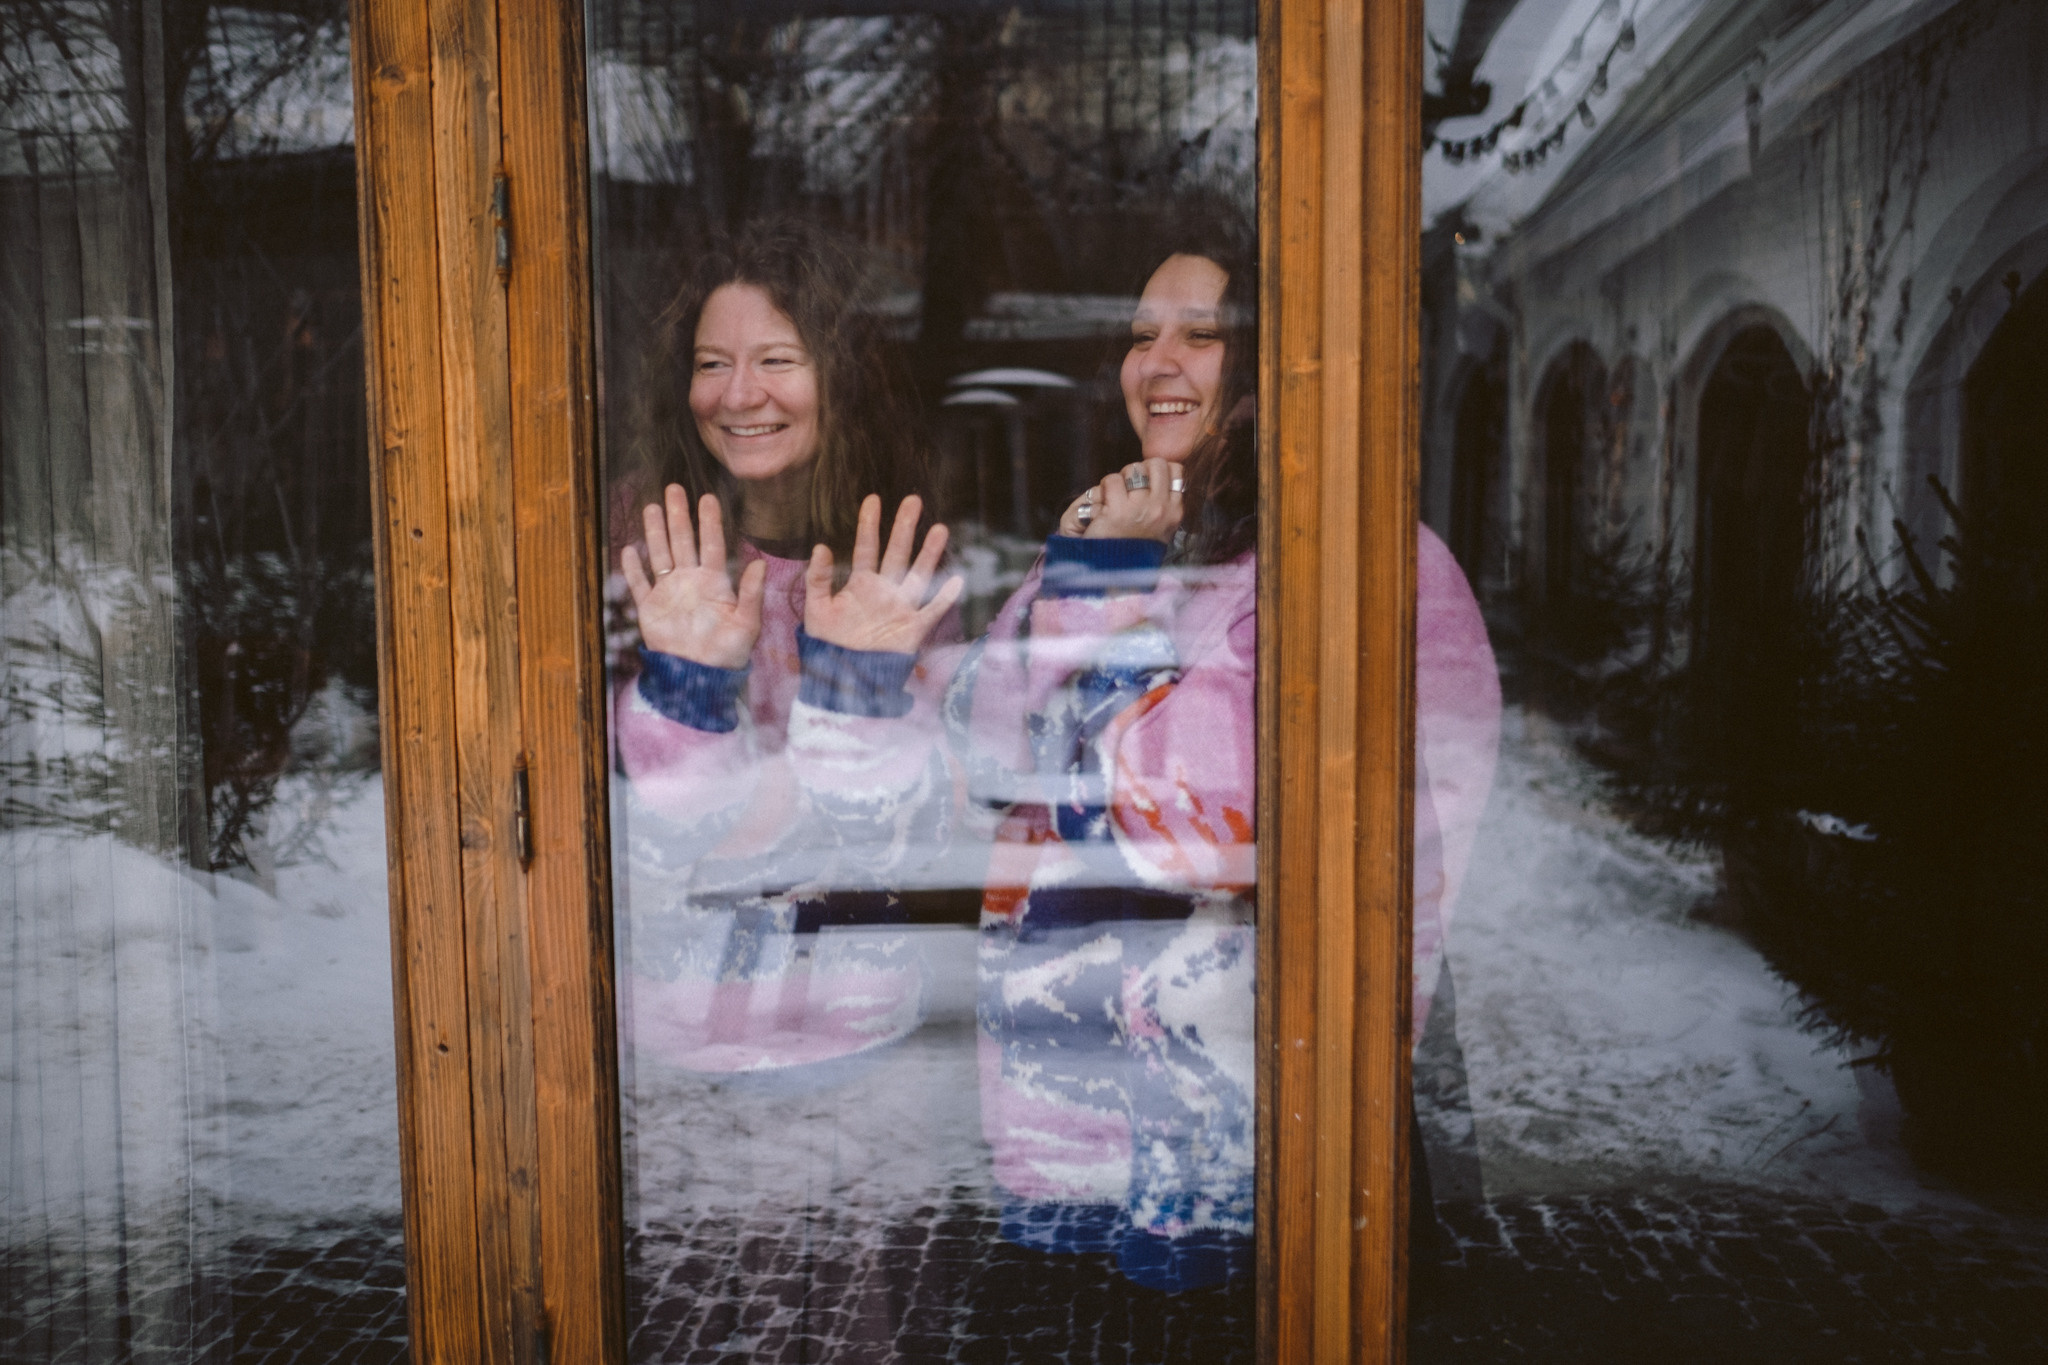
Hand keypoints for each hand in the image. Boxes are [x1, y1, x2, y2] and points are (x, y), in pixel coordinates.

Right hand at [622, 486, 766, 669]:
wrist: (700, 678)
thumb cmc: (728, 653)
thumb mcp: (747, 624)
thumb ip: (752, 595)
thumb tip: (761, 564)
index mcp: (714, 582)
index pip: (711, 544)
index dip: (709, 522)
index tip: (706, 498)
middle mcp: (690, 581)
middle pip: (683, 541)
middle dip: (678, 515)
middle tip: (674, 488)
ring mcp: (668, 593)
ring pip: (660, 555)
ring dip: (655, 532)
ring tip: (651, 507)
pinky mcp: (650, 609)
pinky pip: (639, 584)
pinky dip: (633, 568)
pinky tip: (629, 550)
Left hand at [804, 494, 964, 653]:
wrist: (844, 676)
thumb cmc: (828, 644)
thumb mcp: (816, 610)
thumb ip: (817, 579)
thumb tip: (821, 546)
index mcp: (860, 583)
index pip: (866, 547)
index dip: (869, 524)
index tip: (873, 499)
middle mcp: (884, 589)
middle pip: (897, 552)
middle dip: (905, 527)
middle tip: (913, 500)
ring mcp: (901, 606)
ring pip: (919, 574)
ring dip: (929, 553)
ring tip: (940, 529)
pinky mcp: (914, 627)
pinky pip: (932, 610)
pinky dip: (944, 597)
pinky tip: (956, 579)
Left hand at [1058, 458, 1183, 541]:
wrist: (1109, 571)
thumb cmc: (1131, 548)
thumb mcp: (1159, 527)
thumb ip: (1164, 501)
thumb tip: (1166, 471)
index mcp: (1175, 512)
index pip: (1176, 469)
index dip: (1157, 469)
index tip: (1146, 482)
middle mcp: (1162, 509)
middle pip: (1156, 463)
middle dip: (1139, 469)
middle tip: (1127, 488)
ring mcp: (1141, 509)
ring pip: (1132, 469)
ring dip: (1119, 480)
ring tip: (1113, 499)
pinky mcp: (1118, 510)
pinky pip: (1110, 481)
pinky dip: (1102, 489)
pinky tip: (1101, 506)